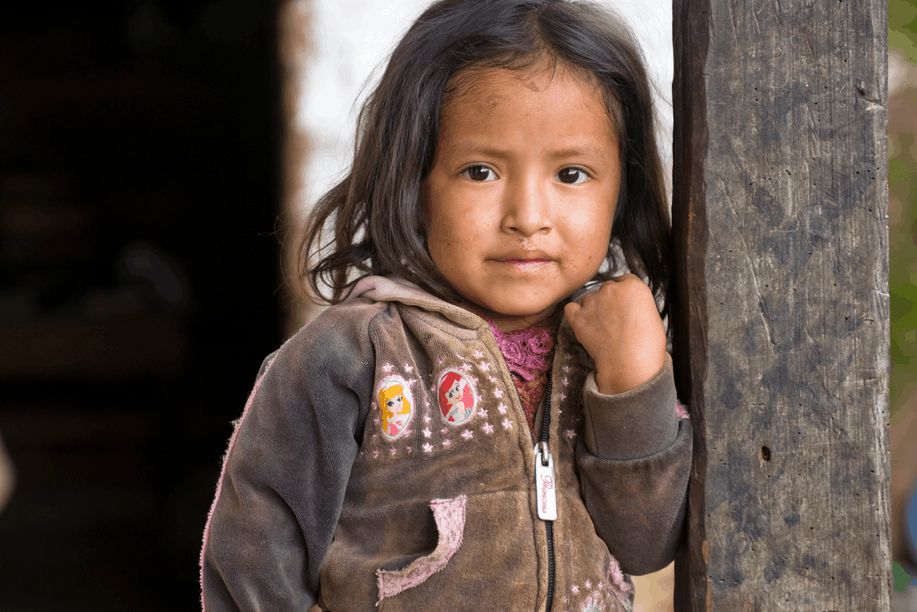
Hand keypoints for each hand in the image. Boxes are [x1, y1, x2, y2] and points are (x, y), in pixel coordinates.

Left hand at [564, 275, 665, 394]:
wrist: (630, 364)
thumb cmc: (646, 346)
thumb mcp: (652, 316)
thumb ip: (637, 304)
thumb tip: (629, 307)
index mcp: (633, 286)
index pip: (625, 280)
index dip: (624, 295)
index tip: (624, 306)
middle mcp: (612, 289)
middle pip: (607, 288)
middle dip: (610, 302)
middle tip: (615, 321)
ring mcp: (593, 302)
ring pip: (589, 299)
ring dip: (594, 309)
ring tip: (603, 328)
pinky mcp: (579, 316)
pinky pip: (571, 308)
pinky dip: (575, 314)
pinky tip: (584, 324)